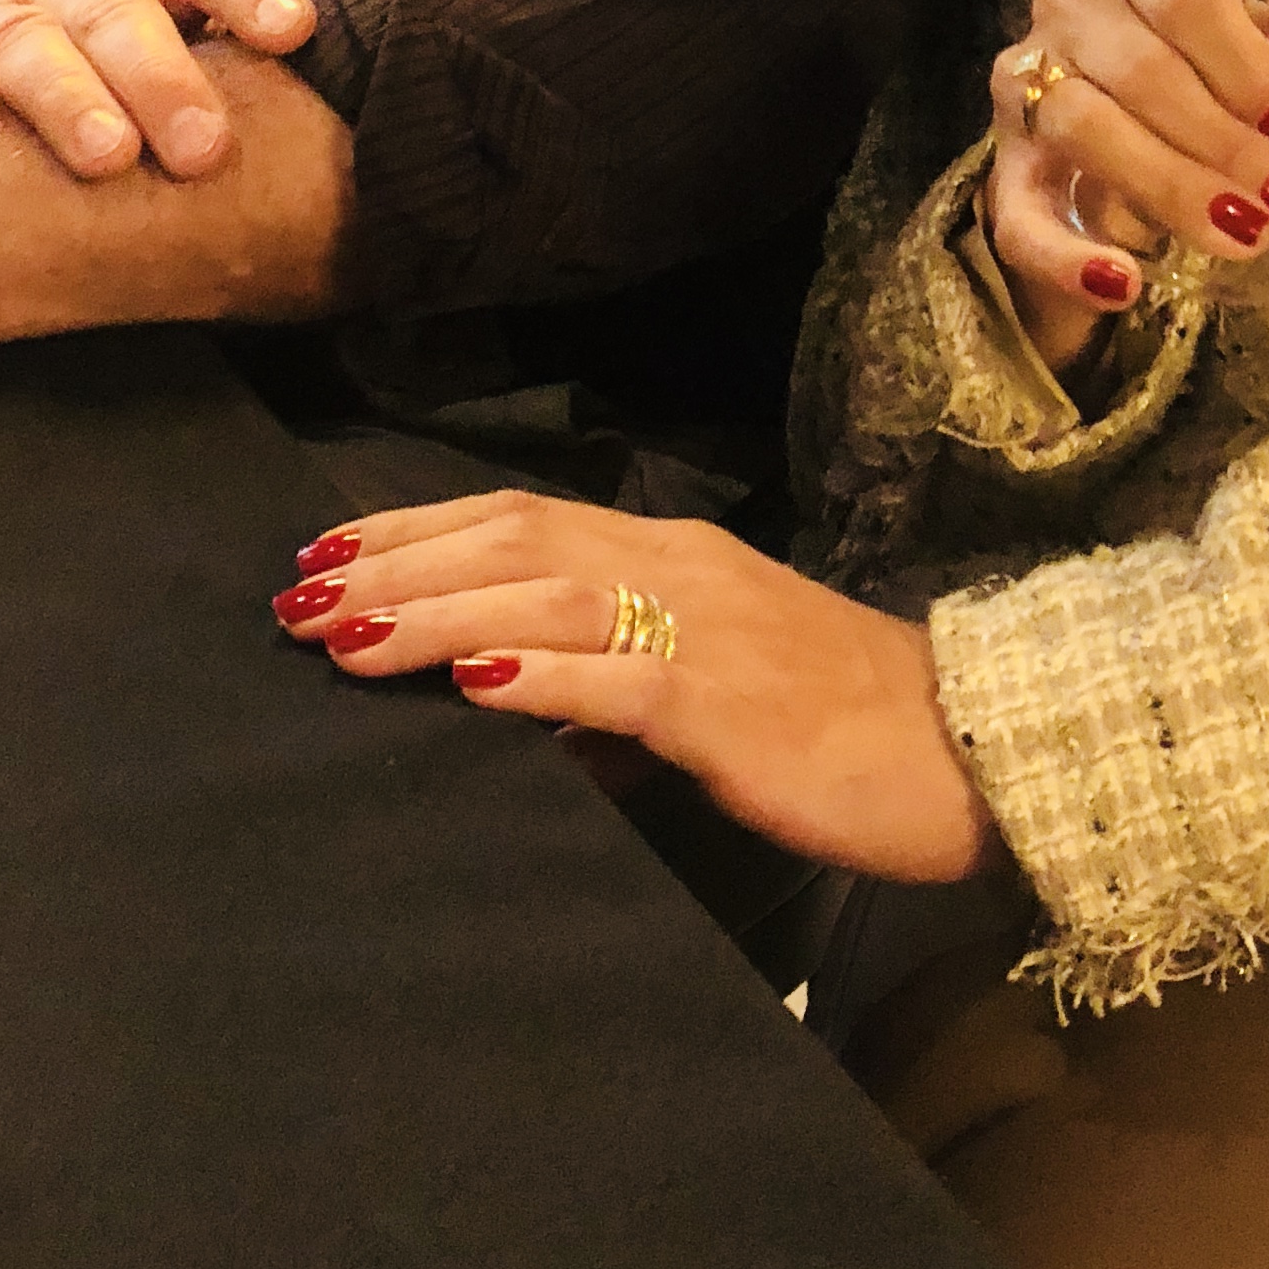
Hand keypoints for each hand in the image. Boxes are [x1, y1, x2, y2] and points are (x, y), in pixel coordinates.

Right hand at [0, 0, 315, 184]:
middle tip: (203, 150)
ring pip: (33, 45)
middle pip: (122, 15)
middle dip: (164, 80)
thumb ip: (227, 73)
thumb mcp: (161, 46)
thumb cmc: (94, 63)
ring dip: (71, 98)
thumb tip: (337, 150)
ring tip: (107, 156)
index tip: (294, 31)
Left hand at [271, 492, 1000, 886]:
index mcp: (675, 556)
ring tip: (343, 635)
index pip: (522, 519)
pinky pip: (615, 679)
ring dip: (433, 613)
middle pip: (513, 540)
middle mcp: (680, 567)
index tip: (326, 553)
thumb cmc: (839, 728)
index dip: (417, 531)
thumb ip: (617, 691)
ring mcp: (704, 627)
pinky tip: (467, 684)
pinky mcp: (726, 701)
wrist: (970, 749)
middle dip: (396, 564)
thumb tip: (516, 715)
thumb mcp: (713, 692)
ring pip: (544, 596)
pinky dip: (534, 677)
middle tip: (298, 594)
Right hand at [985, 0, 1268, 369]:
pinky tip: (1125, 285)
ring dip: (1171, 187)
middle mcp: (1067, 5)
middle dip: (1224, 142)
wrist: (1104, 149)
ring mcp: (1021, 84)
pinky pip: (1022, 217)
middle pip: (1141, 68)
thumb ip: (1266, 48)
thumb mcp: (1236, 56)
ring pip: (1084, 125)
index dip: (1248, 66)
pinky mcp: (1001, 171)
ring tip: (1243, 237)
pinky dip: (1071, 258)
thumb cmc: (1190, 79)